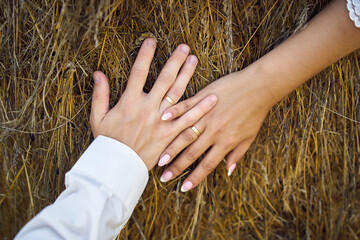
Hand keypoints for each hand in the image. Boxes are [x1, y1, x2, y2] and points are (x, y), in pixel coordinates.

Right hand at [90, 38, 217, 169]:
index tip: (152, 41)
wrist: (118, 167)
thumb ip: (99, 94)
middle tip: (184, 47)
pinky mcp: (170, 135)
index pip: (138, 72)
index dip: (145, 55)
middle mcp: (148, 108)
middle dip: (174, 61)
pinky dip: (200, 110)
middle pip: (163, 80)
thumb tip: (97, 73)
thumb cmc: (107, 142)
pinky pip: (188, 121)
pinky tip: (212, 99)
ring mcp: (161, 122)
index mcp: (129, 102)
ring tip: (195, 61)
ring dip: (187, 76)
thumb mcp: (97, 117)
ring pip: (178, 95)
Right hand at [158, 65, 274, 190]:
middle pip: (192, 152)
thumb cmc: (255, 112)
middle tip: (164, 177)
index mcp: (225, 142)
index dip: (195, 177)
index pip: (207, 164)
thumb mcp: (250, 136)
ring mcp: (207, 115)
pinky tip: (162, 120)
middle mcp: (214, 131)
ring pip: (185, 133)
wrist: (259, 87)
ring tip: (159, 157)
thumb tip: (228, 171)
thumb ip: (237, 154)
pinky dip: (174, 113)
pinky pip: (185, 107)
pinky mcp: (202, 98)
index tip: (183, 187)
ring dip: (171, 146)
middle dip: (177, 166)